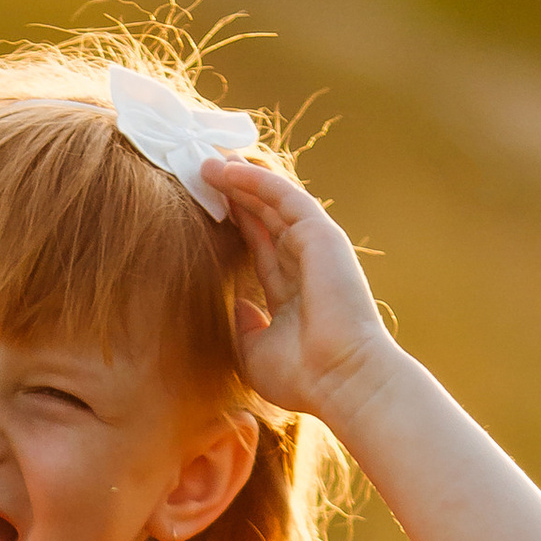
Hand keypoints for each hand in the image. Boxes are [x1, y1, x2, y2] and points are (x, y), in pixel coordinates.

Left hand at [202, 156, 398, 428]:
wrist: (341, 379)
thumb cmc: (303, 376)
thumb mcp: (256, 351)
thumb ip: (245, 325)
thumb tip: (238, 305)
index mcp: (290, 290)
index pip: (257, 246)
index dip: (233, 224)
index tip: (202, 207)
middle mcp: (304, 263)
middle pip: (263, 217)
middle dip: (233, 194)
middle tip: (199, 172)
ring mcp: (314, 246)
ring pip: (272, 201)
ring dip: (240, 180)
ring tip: (206, 162)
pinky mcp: (320, 235)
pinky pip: (283, 197)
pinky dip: (256, 181)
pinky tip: (228, 170)